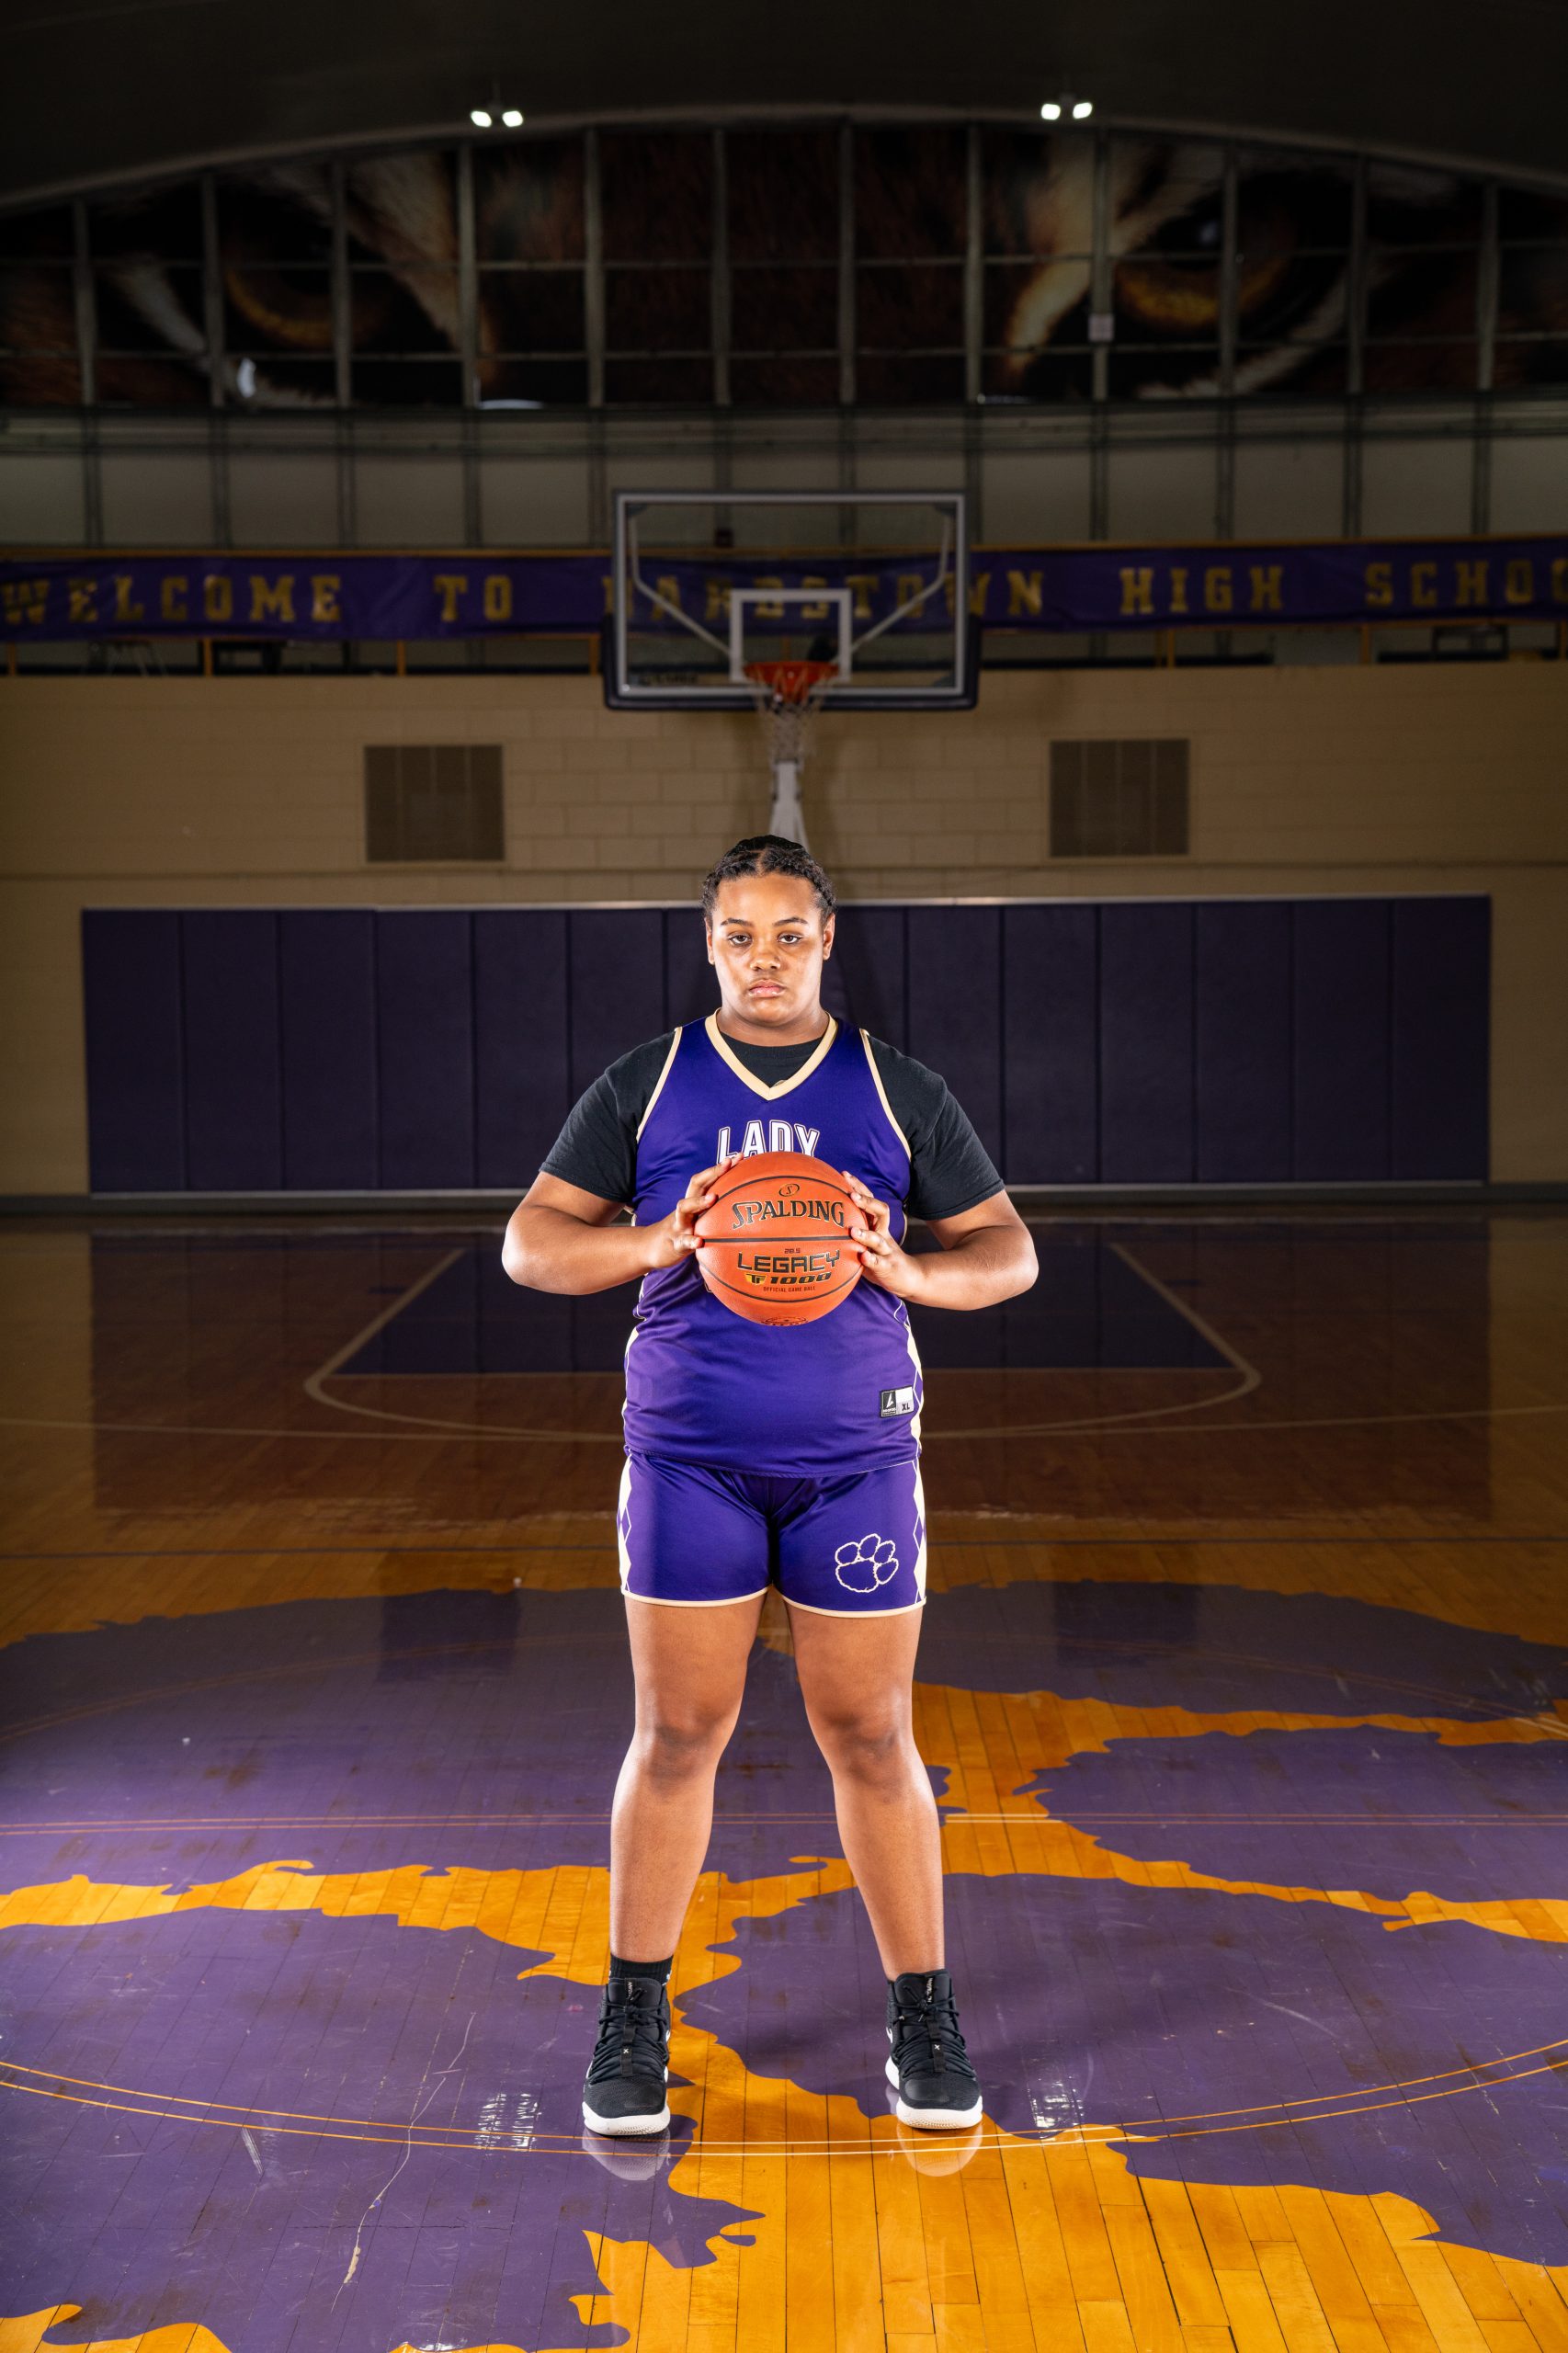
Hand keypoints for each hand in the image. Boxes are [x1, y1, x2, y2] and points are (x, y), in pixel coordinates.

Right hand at [644, 1153, 739, 1270]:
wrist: (652, 1248)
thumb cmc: (683, 1231)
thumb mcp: (697, 1218)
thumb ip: (714, 1209)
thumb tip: (743, 1205)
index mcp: (694, 1201)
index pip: (707, 1179)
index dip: (721, 1167)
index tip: (739, 1156)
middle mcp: (686, 1209)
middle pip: (695, 1185)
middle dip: (712, 1173)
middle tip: (728, 1164)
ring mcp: (679, 1224)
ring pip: (684, 1208)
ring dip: (698, 1201)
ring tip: (713, 1198)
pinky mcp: (675, 1243)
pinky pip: (682, 1241)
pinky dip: (690, 1241)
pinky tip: (700, 1242)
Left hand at [842, 1170, 925, 1301]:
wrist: (907, 1277)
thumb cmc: (878, 1256)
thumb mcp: (865, 1241)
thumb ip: (850, 1230)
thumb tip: (819, 1221)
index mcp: (876, 1225)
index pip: (869, 1200)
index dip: (859, 1187)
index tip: (843, 1175)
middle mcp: (883, 1233)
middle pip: (880, 1212)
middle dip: (867, 1202)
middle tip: (851, 1195)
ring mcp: (887, 1250)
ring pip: (879, 1239)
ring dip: (866, 1234)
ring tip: (853, 1231)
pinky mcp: (888, 1267)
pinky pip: (880, 1262)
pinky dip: (872, 1259)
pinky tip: (863, 1257)